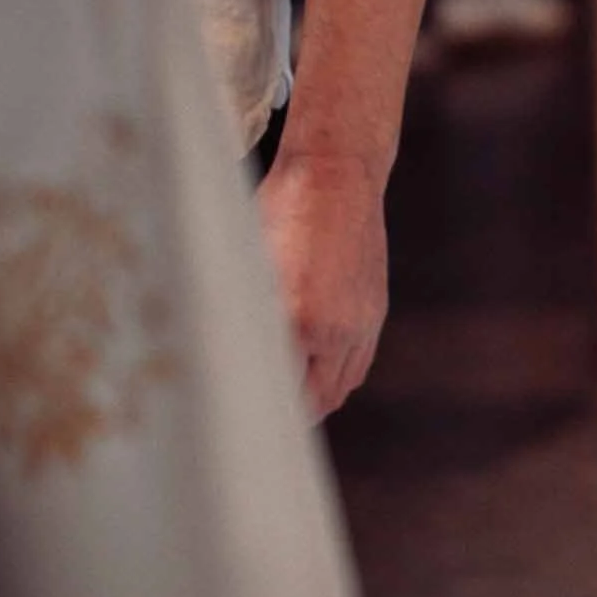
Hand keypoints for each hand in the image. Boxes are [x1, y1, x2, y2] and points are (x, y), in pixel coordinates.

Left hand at [257, 148, 387, 419]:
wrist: (336, 176)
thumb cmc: (278, 211)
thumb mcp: (248, 262)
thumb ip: (245, 317)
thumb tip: (221, 355)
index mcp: (297, 319)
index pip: (276, 390)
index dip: (255, 409)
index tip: (234, 419)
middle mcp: (334, 330)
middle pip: (312, 402)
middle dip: (284, 415)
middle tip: (253, 421)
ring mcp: (360, 323)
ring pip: (339, 389)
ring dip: (313, 400)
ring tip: (282, 404)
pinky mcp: (374, 313)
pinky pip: (357, 367)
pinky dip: (335, 379)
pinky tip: (313, 374)